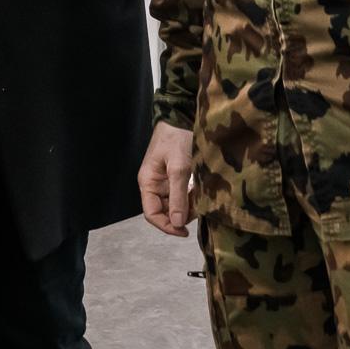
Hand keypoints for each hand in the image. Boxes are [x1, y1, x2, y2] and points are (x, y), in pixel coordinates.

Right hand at [138, 121, 194, 236]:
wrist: (182, 116)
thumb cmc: (176, 139)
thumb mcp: (179, 167)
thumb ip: (178, 196)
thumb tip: (178, 223)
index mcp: (148, 183)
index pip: (152, 214)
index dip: (167, 226)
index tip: (184, 231)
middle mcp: (154, 185)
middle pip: (164, 211)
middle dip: (180, 216)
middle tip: (199, 212)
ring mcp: (165, 181)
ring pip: (175, 204)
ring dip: (188, 207)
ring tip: (202, 201)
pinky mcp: (176, 177)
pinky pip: (182, 195)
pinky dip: (192, 197)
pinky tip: (202, 193)